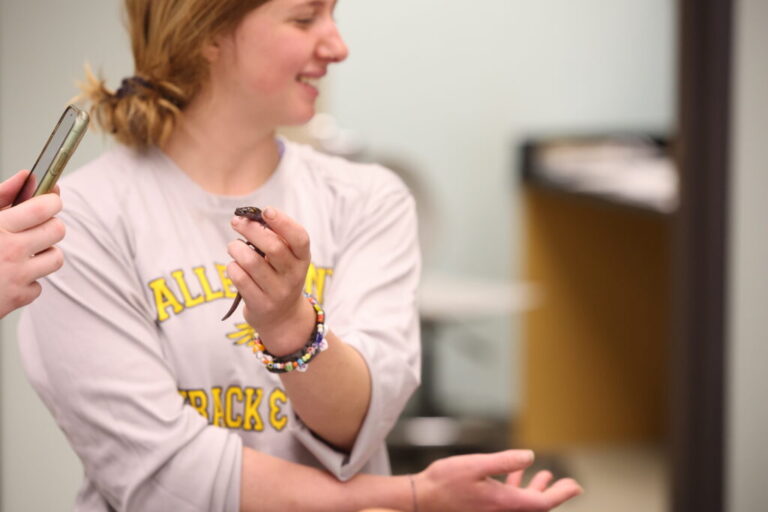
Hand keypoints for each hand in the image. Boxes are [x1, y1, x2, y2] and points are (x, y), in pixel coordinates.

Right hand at [0, 170, 64, 317]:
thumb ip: (1, 196)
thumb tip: (27, 177)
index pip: (44, 208)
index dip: (52, 201)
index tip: (50, 201)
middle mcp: (10, 251)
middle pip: (57, 230)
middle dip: (50, 226)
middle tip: (35, 228)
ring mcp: (16, 276)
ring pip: (55, 257)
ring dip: (43, 253)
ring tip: (23, 252)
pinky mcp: (17, 297)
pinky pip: (39, 285)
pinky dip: (28, 281)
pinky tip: (11, 276)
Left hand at [227, 206, 313, 354]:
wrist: (282, 318)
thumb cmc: (280, 277)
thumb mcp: (287, 260)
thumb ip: (275, 239)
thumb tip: (248, 218)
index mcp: (303, 259)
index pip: (299, 238)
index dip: (283, 222)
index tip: (266, 210)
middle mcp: (294, 276)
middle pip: (273, 247)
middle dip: (251, 229)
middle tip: (236, 221)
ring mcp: (278, 292)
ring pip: (251, 262)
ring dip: (236, 248)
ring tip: (233, 247)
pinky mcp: (260, 304)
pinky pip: (239, 278)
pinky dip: (231, 267)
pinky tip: (234, 266)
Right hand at [413, 450, 582, 511]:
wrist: (421, 500)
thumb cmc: (444, 482)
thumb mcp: (475, 465)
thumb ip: (504, 461)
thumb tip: (530, 457)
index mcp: (503, 503)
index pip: (541, 503)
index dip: (561, 494)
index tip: (576, 486)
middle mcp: (501, 511)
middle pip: (536, 506)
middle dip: (554, 493)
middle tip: (570, 485)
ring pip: (522, 504)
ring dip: (536, 490)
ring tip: (548, 477)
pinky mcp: (485, 508)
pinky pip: (509, 501)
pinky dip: (518, 488)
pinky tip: (517, 476)